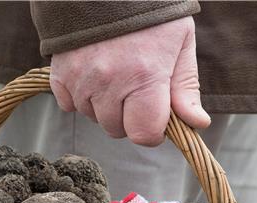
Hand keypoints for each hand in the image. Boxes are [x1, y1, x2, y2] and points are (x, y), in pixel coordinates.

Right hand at [50, 16, 209, 146]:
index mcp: (145, 77)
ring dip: (104, 105)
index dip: (152, 130)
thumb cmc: (150, 10)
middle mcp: (110, 82)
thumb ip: (186, 87)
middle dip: (128, 116)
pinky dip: (80, 95)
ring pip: (93, 117)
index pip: (144, 135)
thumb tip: (196, 124)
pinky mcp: (60, 73)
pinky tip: (92, 72)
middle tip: (134, 85)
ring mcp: (82, 79)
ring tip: (113, 72)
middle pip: (117, 130)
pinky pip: (68, 105)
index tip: (155, 113)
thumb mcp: (180, 42)